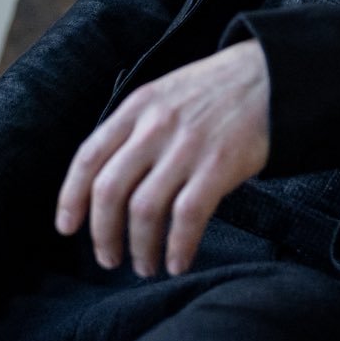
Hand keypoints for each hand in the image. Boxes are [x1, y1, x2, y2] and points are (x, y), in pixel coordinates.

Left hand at [54, 38, 270, 276]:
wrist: (272, 74)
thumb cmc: (216, 91)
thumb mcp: (165, 94)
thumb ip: (136, 129)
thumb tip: (112, 182)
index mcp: (137, 107)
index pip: (88, 157)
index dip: (71, 198)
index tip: (67, 228)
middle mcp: (155, 126)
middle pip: (109, 190)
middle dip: (103, 233)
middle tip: (109, 259)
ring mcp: (187, 146)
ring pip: (144, 210)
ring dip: (139, 247)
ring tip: (145, 266)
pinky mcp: (219, 166)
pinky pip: (187, 217)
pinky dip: (178, 246)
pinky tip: (178, 263)